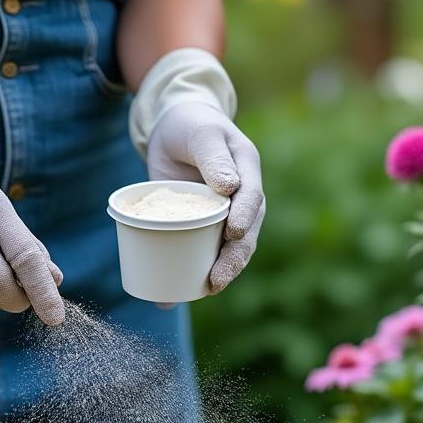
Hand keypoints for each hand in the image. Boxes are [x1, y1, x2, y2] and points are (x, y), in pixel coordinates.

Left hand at [145, 102, 264, 293]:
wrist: (173, 130)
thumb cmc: (190, 125)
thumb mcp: (200, 134)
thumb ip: (213, 158)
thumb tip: (230, 188)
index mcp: (247, 171)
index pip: (253, 198)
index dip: (245, 218)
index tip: (232, 234)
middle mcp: (240, 199)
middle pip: (245, 234)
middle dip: (233, 260)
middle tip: (216, 280)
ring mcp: (221, 216)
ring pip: (225, 249)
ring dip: (218, 273)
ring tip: (203, 292)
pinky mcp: (198, 226)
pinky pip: (198, 251)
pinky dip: (186, 274)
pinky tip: (169, 297)